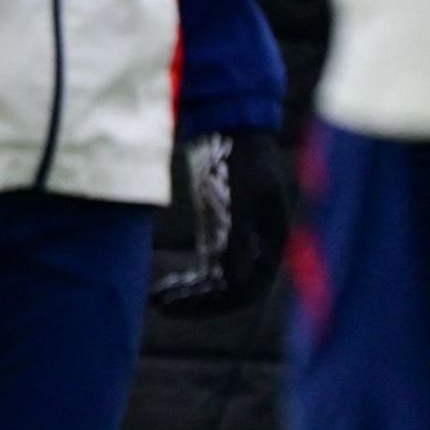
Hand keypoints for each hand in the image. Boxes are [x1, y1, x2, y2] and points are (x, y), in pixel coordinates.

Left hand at [153, 127, 294, 314]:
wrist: (228, 123)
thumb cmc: (239, 156)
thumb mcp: (239, 196)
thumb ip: (238, 238)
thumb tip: (235, 281)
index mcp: (272, 241)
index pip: (249, 288)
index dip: (216, 304)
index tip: (180, 306)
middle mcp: (258, 246)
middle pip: (231, 291)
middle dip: (199, 303)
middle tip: (160, 306)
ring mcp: (238, 239)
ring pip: (217, 282)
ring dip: (190, 295)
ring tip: (156, 300)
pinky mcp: (219, 230)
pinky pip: (207, 268)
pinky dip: (187, 280)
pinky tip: (161, 286)